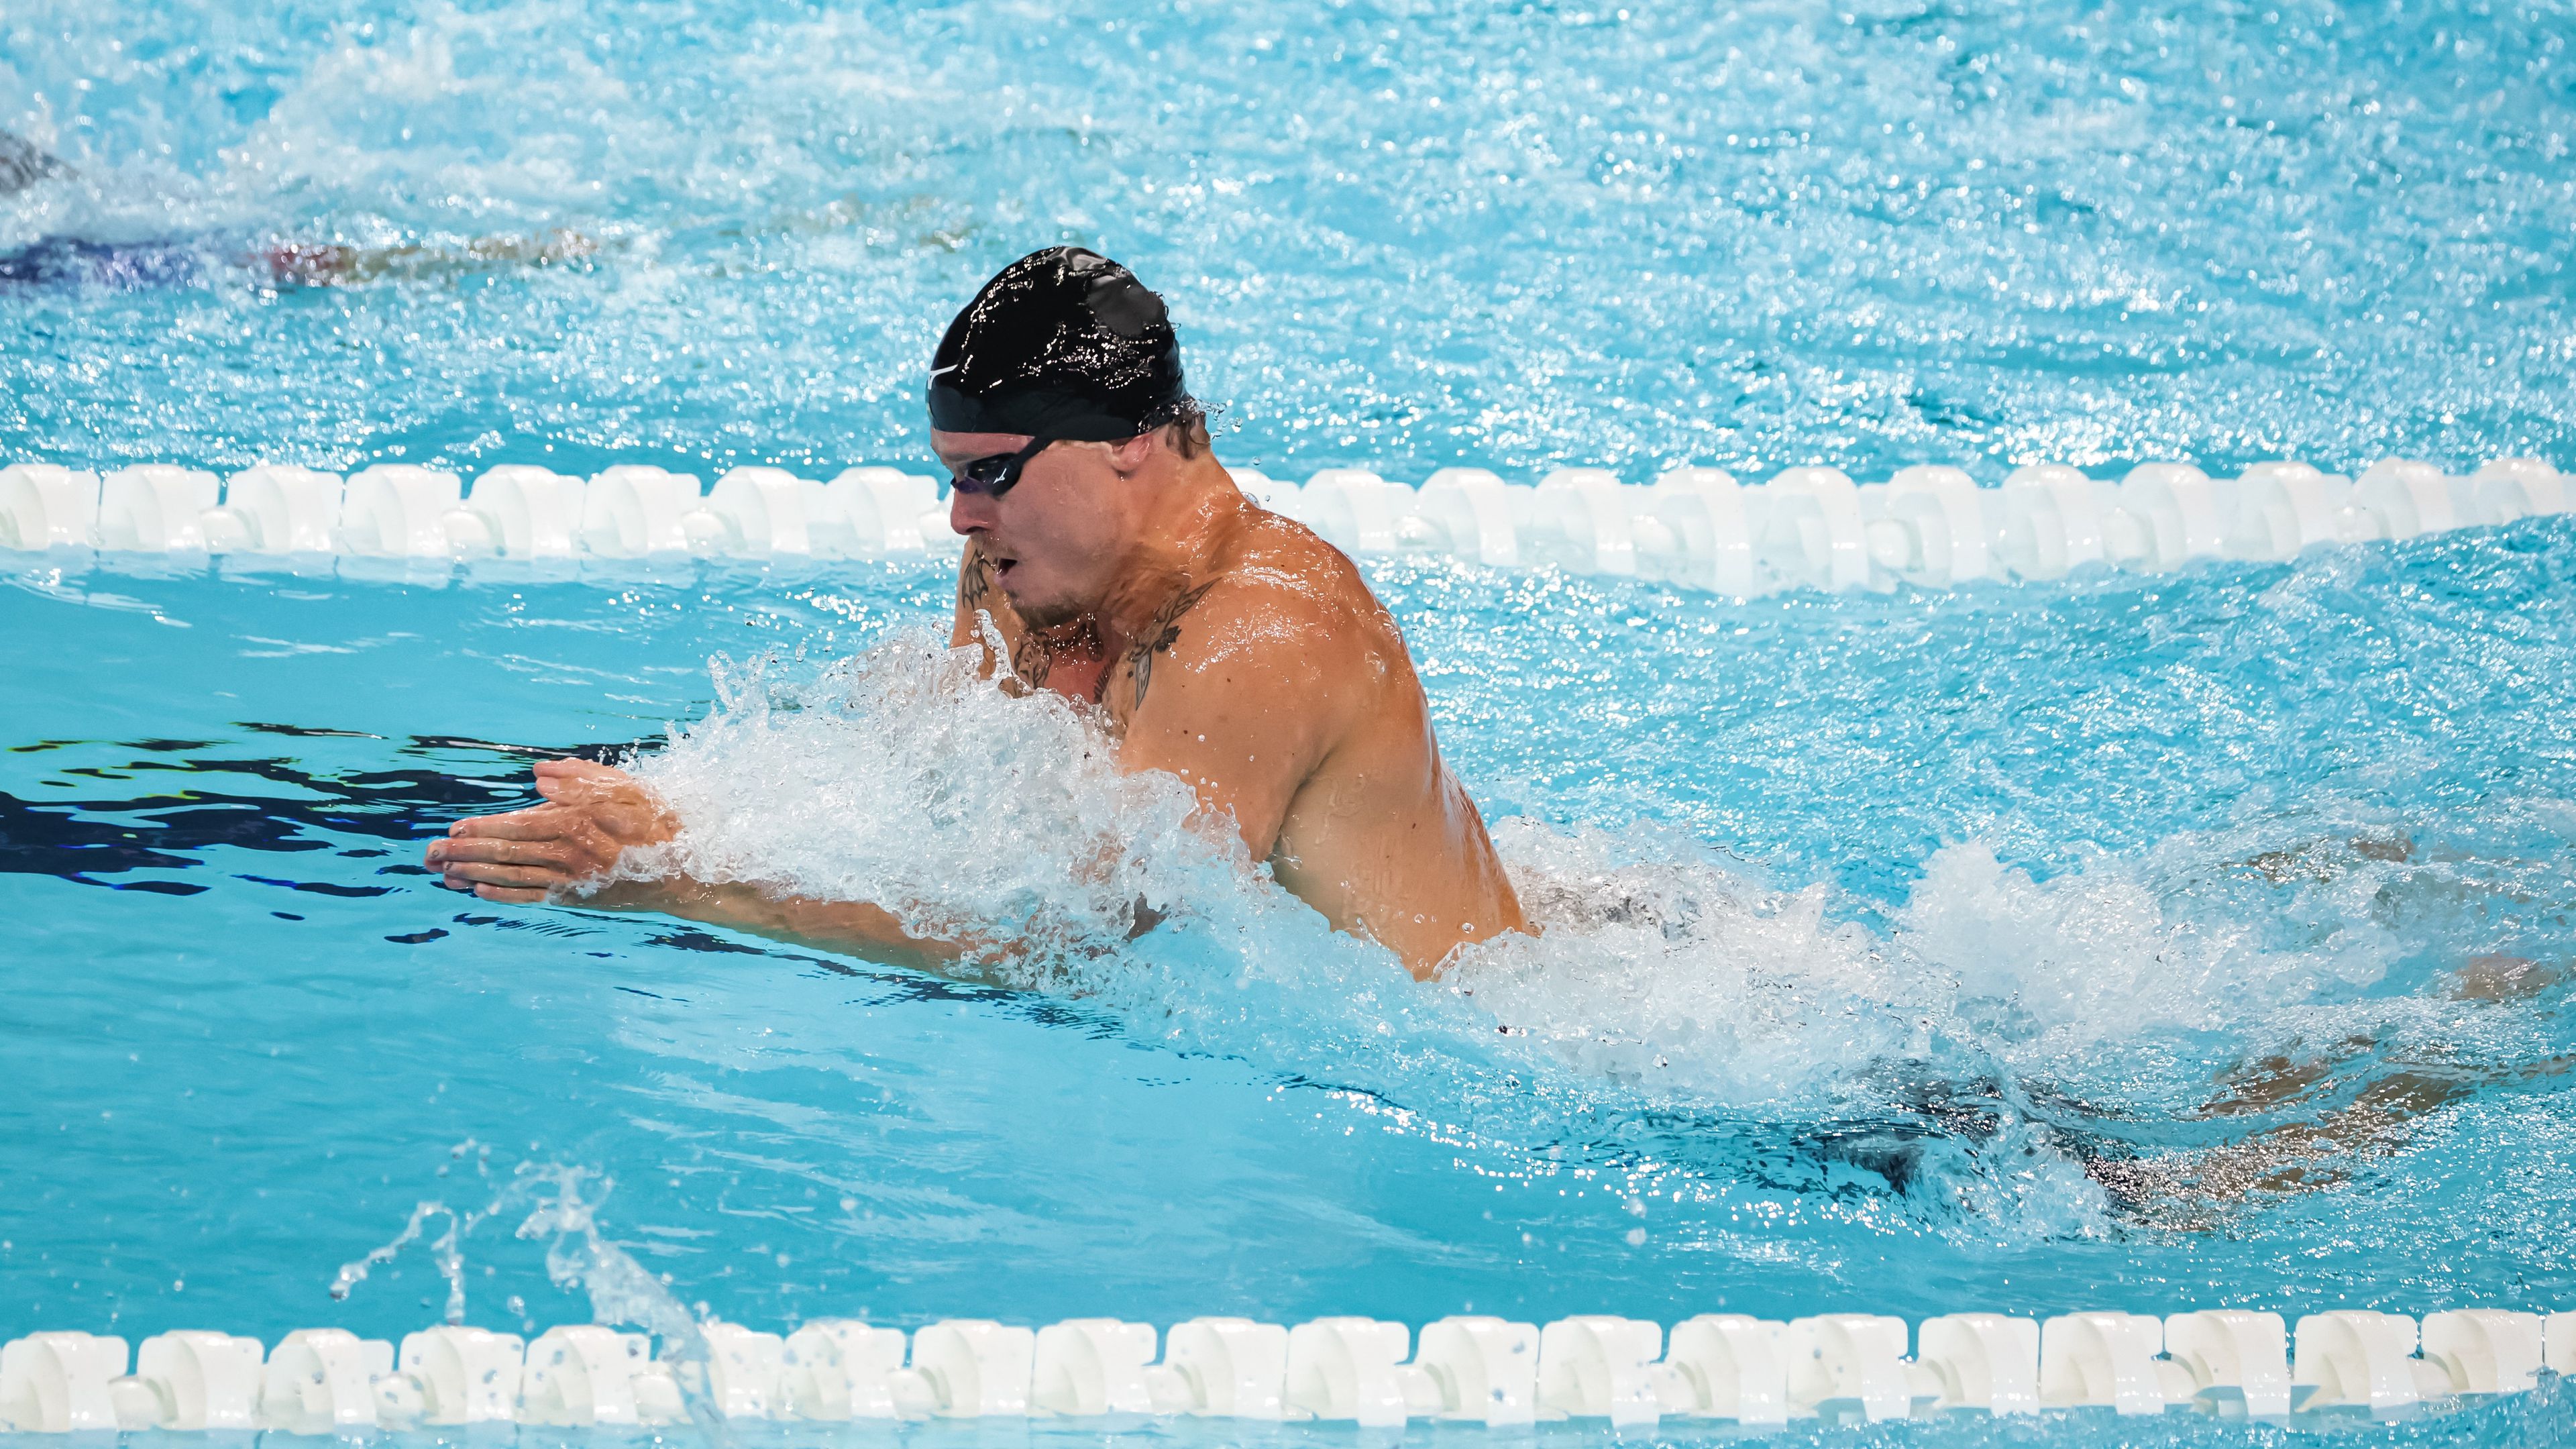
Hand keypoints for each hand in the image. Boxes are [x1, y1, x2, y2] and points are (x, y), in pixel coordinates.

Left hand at [424, 758, 679, 903]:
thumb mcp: (628, 789)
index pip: (519, 825)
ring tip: (442, 873)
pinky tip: (478, 893)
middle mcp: (568, 855)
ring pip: (511, 877)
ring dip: (472, 875)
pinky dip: (503, 896)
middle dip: (464, 853)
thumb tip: (537, 776)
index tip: (454, 828)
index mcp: (577, 823)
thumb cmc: (656, 824)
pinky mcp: (576, 898)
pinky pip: (531, 898)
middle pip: (506, 853)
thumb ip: (582, 779)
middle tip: (429, 855)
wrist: (685, 874)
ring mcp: (570, 880)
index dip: (484, 828)